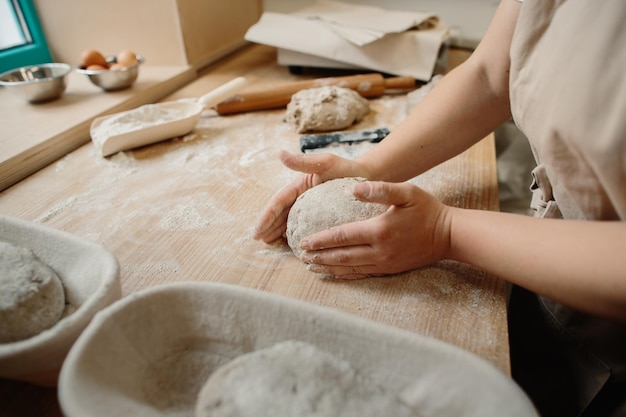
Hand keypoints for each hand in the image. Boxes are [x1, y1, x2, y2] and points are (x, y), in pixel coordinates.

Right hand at [253, 150, 368, 242]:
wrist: (371, 177)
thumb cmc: (349, 169)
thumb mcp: (326, 162)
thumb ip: (304, 161)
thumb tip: (280, 154)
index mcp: (300, 186)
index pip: (279, 202)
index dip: (266, 217)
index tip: (257, 231)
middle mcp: (303, 197)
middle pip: (281, 213)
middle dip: (269, 227)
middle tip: (261, 241)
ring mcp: (312, 207)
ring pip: (291, 221)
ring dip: (279, 232)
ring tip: (271, 244)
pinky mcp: (323, 216)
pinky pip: (307, 226)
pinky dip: (297, 234)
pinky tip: (293, 244)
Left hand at [299, 181, 451, 278]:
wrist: (449, 235)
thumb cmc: (427, 210)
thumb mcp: (407, 192)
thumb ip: (381, 189)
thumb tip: (355, 188)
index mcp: (379, 230)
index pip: (342, 236)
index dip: (321, 240)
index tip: (304, 242)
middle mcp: (379, 250)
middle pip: (341, 256)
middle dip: (319, 257)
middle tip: (300, 257)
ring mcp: (384, 263)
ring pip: (350, 268)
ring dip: (329, 267)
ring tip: (311, 267)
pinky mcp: (389, 269)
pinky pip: (362, 274)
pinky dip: (345, 274)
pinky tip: (335, 274)